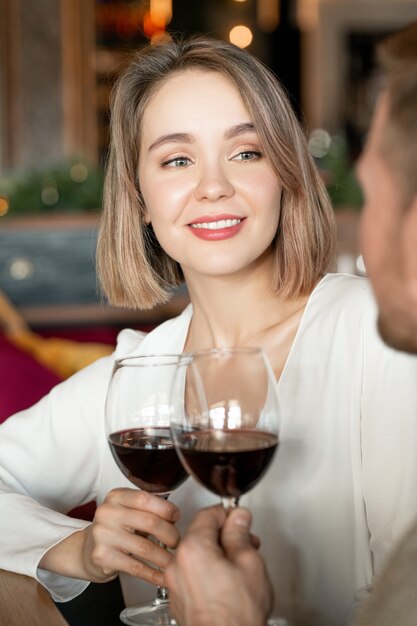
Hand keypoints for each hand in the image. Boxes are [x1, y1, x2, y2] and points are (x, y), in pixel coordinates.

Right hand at [40, 488, 180, 585]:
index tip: (177, 517)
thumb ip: (147, 509)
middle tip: (177, 542)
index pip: (145, 498)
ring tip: (174, 561)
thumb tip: (174, 516)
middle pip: (149, 522)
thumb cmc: (113, 529)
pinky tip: (162, 577)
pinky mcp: (102, 557)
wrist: (85, 550)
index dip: (166, 508)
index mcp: (116, 497)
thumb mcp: (126, 511)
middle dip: (170, 534)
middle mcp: (107, 513)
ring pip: (144, 547)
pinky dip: (153, 574)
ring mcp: (103, 535)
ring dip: (165, 557)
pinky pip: (135, 567)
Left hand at [165, 505, 272, 625]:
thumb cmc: (237, 614)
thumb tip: (238, 518)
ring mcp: (175, 583)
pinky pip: (192, 574)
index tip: (240, 519)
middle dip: (225, 536)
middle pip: (201, 534)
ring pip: (197, 555)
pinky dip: (208, 572)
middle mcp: (178, 563)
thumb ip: (240, 534)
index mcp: (193, 548)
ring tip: (240, 566)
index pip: (209, 514)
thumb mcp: (249, 563)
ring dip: (217, 554)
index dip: (228, 514)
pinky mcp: (178, 599)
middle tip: (246, 543)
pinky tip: (227, 583)